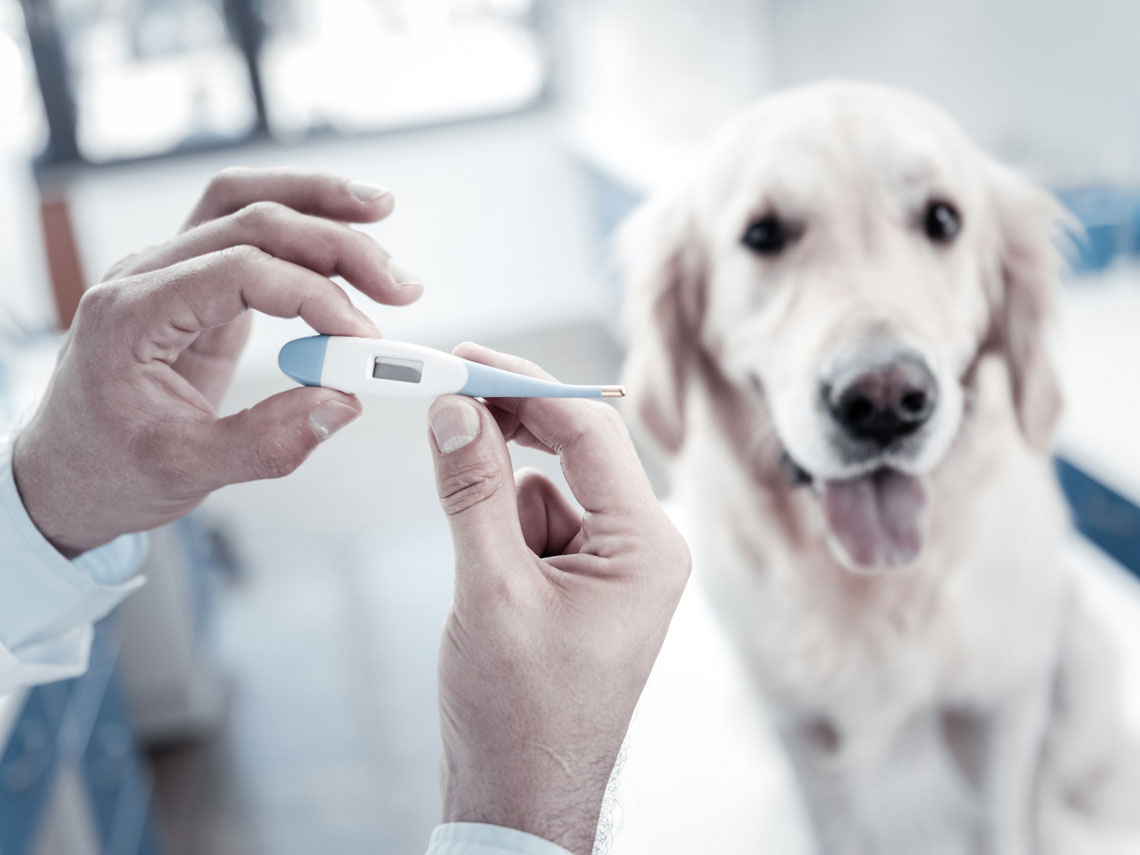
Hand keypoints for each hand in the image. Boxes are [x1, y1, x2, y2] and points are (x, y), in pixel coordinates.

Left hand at [14, 168, 420, 556]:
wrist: (65, 473)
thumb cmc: (108, 471)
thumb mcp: (186, 471)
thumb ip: (268, 440)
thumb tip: (345, 403)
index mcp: (129, 315)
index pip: (239, 271)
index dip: (314, 297)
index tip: (365, 342)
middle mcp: (143, 276)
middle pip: (250, 219)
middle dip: (335, 243)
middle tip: (400, 286)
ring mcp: (166, 272)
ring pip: (244, 201)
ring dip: (317, 204)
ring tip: (381, 211)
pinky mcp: (193, 284)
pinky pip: (245, 227)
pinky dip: (298, 218)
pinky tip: (342, 229)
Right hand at [427, 344, 689, 854]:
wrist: (518, 797)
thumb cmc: (517, 715)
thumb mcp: (489, 590)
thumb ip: (471, 489)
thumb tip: (452, 407)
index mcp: (646, 547)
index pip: (589, 432)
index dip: (523, 385)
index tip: (462, 358)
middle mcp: (642, 548)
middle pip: (574, 450)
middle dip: (508, 429)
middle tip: (443, 397)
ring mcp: (613, 566)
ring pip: (544, 486)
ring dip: (496, 501)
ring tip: (478, 575)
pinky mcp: (581, 582)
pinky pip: (535, 523)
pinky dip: (499, 533)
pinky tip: (486, 589)